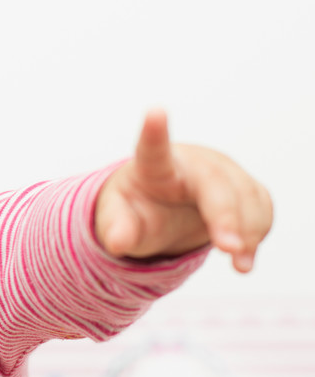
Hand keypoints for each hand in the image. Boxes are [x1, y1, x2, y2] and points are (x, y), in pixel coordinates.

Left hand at [94, 109, 271, 271]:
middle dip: (224, 215)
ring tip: (240, 264)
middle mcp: (192, 163)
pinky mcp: (245, 186)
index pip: (152, 149)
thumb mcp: (119, 221)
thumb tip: (118, 243)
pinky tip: (245, 254)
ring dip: (247, 232)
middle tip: (229, 248)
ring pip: (244, 197)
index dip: (153, 131)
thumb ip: (117, 230)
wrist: (164, 202)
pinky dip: (257, 233)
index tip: (154, 111)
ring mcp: (222, 171)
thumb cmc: (137, 207)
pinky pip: (260, 207)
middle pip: (213, 183)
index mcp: (153, 168)